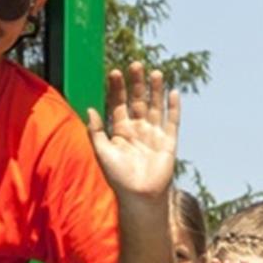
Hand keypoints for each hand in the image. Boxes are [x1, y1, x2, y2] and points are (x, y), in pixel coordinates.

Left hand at [86, 62, 180, 202]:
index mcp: (120, 131)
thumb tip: (89, 109)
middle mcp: (138, 130)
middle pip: (137, 101)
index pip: (119, 104)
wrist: (139, 197)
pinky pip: (172, 121)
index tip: (115, 72)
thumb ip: (95, 131)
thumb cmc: (118, 178)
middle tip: (135, 65)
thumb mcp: (102, 152)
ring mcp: (154, 134)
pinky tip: (173, 93)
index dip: (117, 89)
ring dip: (155, 90)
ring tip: (155, 73)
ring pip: (155, 107)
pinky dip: (173, 108)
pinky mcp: (168, 142)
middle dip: (136, 84)